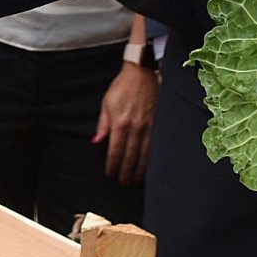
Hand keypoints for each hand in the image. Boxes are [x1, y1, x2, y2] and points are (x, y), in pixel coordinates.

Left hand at [93, 63, 156, 184]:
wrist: (143, 73)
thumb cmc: (123, 87)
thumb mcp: (107, 103)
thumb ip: (103, 124)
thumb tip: (97, 141)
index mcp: (120, 122)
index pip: (115, 150)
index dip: (112, 165)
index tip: (110, 174)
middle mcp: (135, 127)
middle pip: (130, 156)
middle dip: (126, 172)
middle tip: (124, 183)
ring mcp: (149, 126)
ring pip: (145, 153)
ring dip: (140, 169)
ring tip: (136, 180)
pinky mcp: (159, 123)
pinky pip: (155, 145)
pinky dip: (152, 158)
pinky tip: (151, 166)